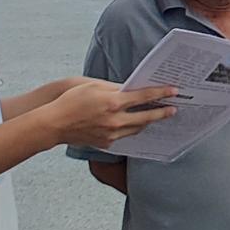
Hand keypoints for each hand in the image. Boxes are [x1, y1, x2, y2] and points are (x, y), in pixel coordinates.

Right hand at [48, 78, 177, 150]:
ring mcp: (111, 134)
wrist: (55, 124)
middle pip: (146, 117)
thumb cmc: (72, 101)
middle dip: (162, 113)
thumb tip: (130, 90)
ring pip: (137, 128)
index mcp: (113, 102)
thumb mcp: (94, 86)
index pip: (143, 97)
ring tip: (156, 115)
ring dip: (147, 122)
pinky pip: (124, 135)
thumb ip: (115, 88)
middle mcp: (115, 120)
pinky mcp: (107, 143)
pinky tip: (134, 124)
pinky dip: (131, 128)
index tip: (173, 91)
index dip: (160, 93)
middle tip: (174, 109)